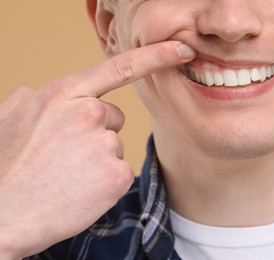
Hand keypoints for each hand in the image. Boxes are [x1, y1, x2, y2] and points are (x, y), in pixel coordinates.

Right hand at [0, 41, 194, 258]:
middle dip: (97, 133)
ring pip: (115, 148)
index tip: (182, 50)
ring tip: (68, 175)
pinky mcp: (117, 174)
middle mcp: (89, 113)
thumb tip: (34, 91)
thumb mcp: (8, 119)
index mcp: (64, 94)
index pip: (120, 67)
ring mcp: (105, 143)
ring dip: (98, 161)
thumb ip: (29, 99)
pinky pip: (121, 172)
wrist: (2, 216)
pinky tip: (80, 191)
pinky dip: (105, 183)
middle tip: (67, 156)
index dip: (156, 56)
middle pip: (114, 118)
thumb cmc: (5, 167)